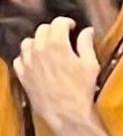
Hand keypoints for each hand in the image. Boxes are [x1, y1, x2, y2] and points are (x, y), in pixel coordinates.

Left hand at [11, 20, 100, 135]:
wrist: (66, 112)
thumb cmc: (80, 90)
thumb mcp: (90, 64)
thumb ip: (86, 44)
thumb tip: (87, 31)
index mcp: (57, 44)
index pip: (58, 22)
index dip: (66, 22)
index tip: (72, 27)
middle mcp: (38, 50)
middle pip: (42, 29)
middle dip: (53, 31)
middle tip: (63, 38)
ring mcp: (28, 62)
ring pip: (28, 42)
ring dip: (38, 41)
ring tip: (48, 49)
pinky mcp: (22, 74)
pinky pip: (19, 58)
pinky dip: (27, 57)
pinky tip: (37, 62)